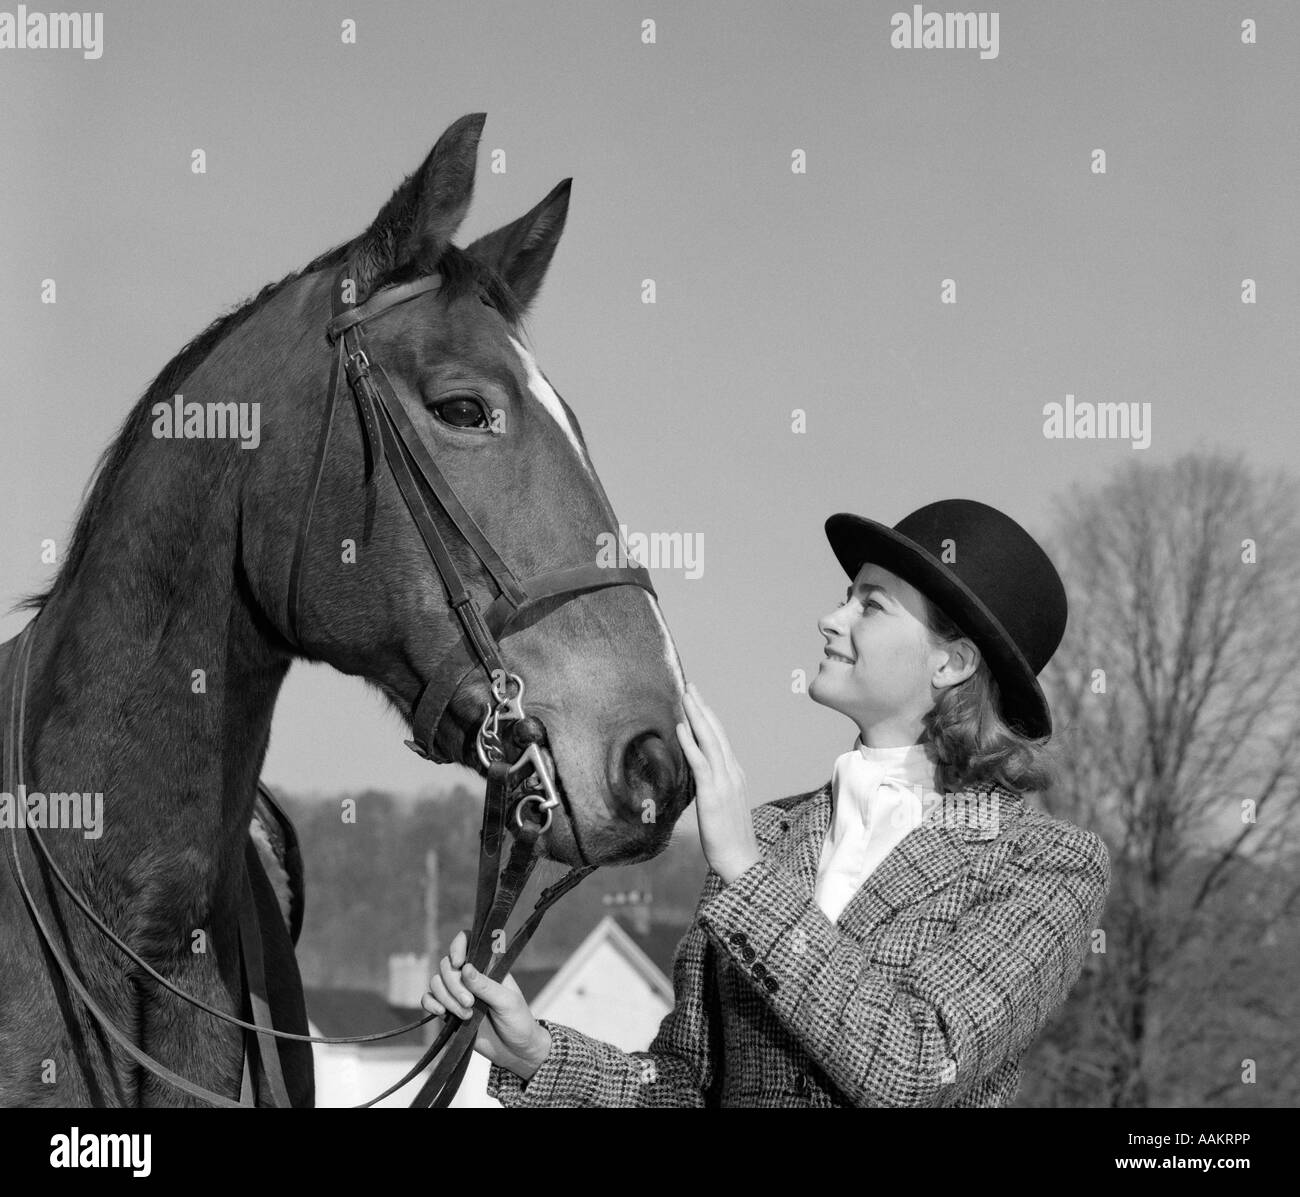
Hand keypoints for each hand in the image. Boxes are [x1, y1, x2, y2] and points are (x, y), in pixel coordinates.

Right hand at [422, 929, 551, 1080]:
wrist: (514, 1051)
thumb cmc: (517, 1020)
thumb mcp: (507, 1002)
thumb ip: (486, 986)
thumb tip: (465, 968)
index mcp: (488, 966)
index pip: (468, 941)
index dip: (458, 946)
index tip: (458, 962)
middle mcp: (470, 976)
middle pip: (447, 965)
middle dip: (454, 985)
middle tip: (470, 1003)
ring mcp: (458, 993)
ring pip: (436, 982)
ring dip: (446, 998)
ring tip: (466, 1015)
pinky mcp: (449, 1011)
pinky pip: (429, 999)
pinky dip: (431, 1004)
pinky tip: (442, 1013)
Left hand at [674, 681, 761, 883]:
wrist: (741, 860)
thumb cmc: (728, 838)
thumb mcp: (720, 806)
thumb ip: (711, 787)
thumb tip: (697, 777)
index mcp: (734, 774)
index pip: (720, 738)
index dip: (708, 717)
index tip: (697, 700)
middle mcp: (732, 772)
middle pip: (716, 732)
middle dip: (702, 707)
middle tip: (690, 686)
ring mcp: (725, 782)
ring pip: (710, 741)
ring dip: (697, 716)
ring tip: (685, 696)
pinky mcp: (713, 794)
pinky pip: (701, 763)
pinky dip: (691, 743)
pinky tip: (681, 728)